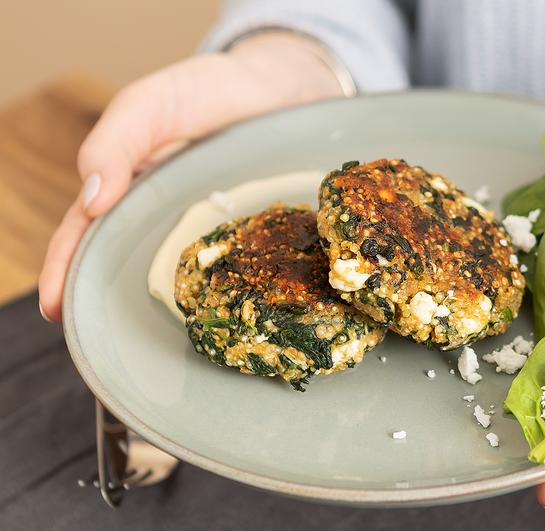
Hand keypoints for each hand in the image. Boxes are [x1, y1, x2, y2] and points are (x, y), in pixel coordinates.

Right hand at [38, 32, 346, 320]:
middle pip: (128, 262)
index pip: (88, 233)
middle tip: (96, 341)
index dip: (66, 269)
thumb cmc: (209, 89)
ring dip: (163, 306)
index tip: (55, 310)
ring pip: (179, 274)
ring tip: (152, 345)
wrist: (284, 83)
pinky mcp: (250, 231)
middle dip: (107, 301)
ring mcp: (209, 225)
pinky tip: (221, 316)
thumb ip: (118, 142)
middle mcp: (166, 213)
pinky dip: (222, 290)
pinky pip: (232, 266)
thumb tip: (91, 199)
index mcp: (131, 187)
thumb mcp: (152, 104)